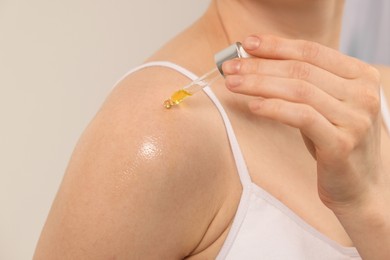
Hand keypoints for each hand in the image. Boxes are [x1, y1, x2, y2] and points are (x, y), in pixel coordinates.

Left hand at [222, 34, 383, 212]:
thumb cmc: (335, 141)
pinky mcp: (342, 143)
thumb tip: (258, 63)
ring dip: (259, 84)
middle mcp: (363, 93)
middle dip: (260, 66)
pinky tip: (253, 106)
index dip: (276, 46)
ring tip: (233, 84)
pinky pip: (301, 117)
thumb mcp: (325, 105)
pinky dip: (274, 108)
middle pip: (301, 69)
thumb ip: (303, 83)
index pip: (312, 51)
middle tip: (230, 67)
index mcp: (361, 76)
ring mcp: (355, 118)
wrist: (359, 185)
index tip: (247, 44)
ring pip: (299, 90)